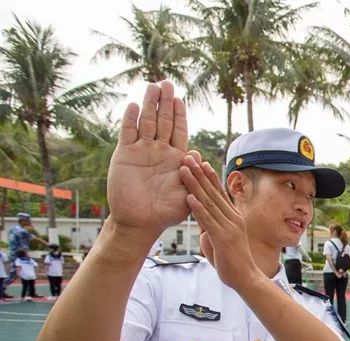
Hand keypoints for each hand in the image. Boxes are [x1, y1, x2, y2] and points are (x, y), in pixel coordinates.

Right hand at [107, 82, 193, 236]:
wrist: (140, 221)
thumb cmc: (166, 213)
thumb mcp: (187, 194)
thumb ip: (194, 176)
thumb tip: (197, 154)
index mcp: (176, 158)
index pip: (179, 131)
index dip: (179, 115)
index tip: (180, 99)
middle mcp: (159, 151)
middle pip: (163, 121)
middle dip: (165, 102)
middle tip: (166, 83)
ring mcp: (141, 151)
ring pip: (146, 122)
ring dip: (149, 104)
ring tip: (152, 86)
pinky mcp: (125, 155)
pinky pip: (128, 133)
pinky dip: (130, 120)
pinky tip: (132, 106)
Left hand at [179, 156, 258, 290]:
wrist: (245, 277)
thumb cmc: (231, 260)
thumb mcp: (219, 237)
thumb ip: (210, 224)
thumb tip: (199, 215)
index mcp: (233, 216)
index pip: (219, 192)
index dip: (208, 175)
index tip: (198, 160)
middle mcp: (233, 217)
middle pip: (213, 192)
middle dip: (199, 173)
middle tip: (188, 157)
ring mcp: (229, 227)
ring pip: (209, 202)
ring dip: (195, 185)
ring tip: (184, 170)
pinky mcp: (223, 238)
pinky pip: (208, 220)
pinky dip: (198, 208)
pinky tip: (189, 197)